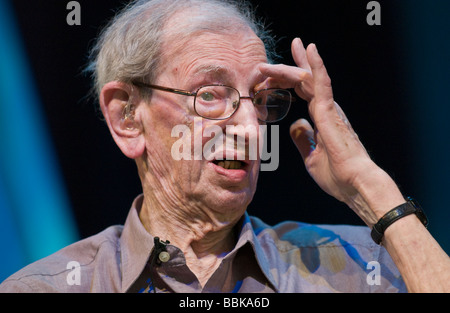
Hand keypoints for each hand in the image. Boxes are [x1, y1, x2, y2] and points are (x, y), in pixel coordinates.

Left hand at [258, 38, 397, 223]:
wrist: (354, 184)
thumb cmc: (337, 176)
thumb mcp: (311, 157)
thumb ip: (304, 139)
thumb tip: (295, 125)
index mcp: (323, 119)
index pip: (304, 93)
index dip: (288, 82)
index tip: (271, 78)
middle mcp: (327, 109)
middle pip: (305, 81)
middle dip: (288, 68)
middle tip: (268, 63)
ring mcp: (329, 109)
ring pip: (308, 79)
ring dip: (292, 65)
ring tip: (279, 54)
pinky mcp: (330, 112)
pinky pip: (322, 84)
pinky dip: (316, 66)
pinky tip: (309, 50)